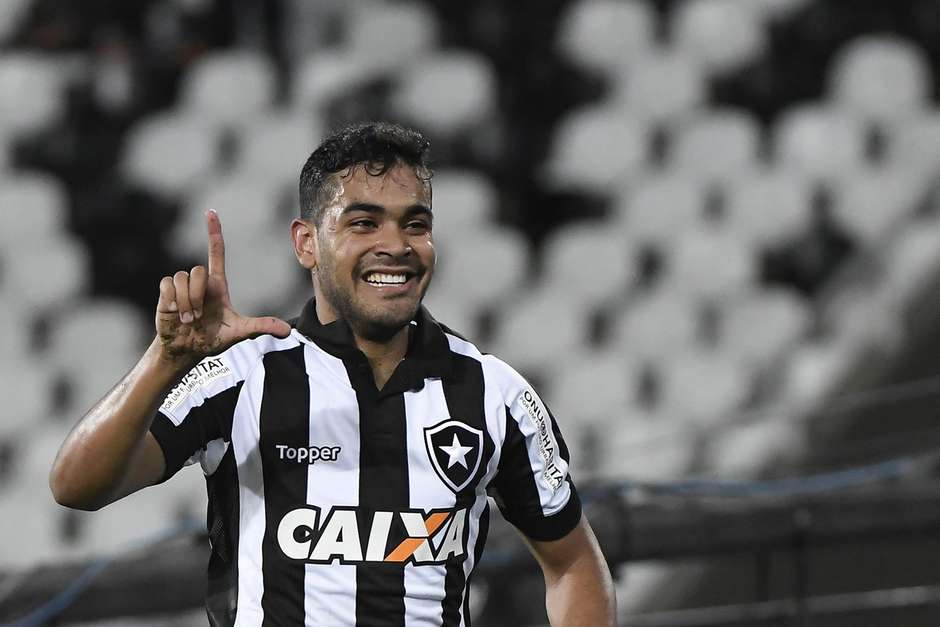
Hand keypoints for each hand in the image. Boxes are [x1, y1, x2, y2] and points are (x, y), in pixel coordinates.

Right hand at [155, 209, 291, 364]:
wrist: (186, 349)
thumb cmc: (212, 339)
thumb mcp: (239, 333)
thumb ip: (261, 327)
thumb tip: (287, 331)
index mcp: (218, 285)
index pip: (216, 252)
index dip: (214, 232)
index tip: (210, 212)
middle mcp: (200, 282)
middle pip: (198, 270)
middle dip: (197, 296)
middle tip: (197, 317)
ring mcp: (182, 286)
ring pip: (182, 278)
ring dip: (185, 302)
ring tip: (187, 319)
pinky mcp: (167, 292)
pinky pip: (168, 285)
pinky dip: (172, 301)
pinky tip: (174, 313)